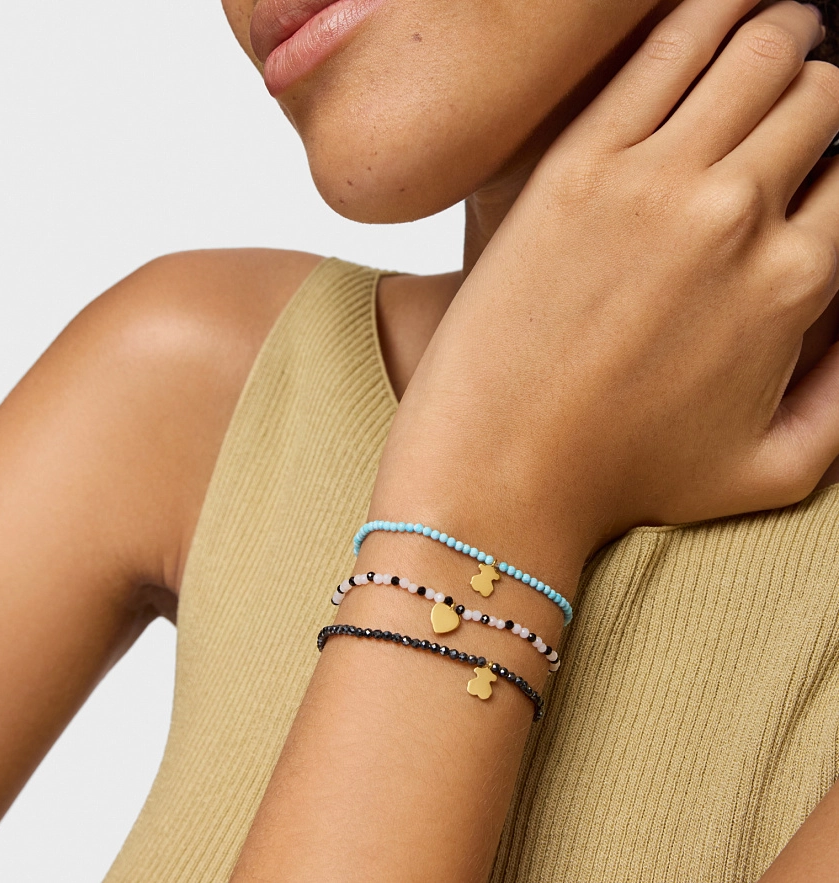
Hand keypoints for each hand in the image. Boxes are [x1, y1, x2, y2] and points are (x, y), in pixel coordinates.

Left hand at [368, 0, 838, 565]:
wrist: (500, 468)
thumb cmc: (622, 477)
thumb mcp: (771, 470)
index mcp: (794, 285)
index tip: (821, 163)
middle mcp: (735, 219)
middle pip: (819, 98)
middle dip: (822, 89)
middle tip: (801, 96)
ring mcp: (651, 183)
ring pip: (757, 55)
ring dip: (782, 32)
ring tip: (778, 34)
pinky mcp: (575, 167)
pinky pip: (662, 50)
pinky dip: (706, 10)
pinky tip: (723, 4)